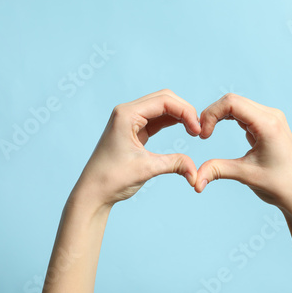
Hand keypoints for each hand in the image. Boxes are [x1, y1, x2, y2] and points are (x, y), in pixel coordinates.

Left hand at [71, 89, 200, 207]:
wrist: (93, 193)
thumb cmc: (111, 179)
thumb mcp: (147, 169)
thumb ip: (175, 164)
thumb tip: (196, 172)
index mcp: (126, 114)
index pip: (164, 101)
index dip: (185, 112)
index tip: (198, 130)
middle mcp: (127, 112)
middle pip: (164, 99)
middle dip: (184, 111)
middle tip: (198, 130)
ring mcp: (130, 120)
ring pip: (161, 108)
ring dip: (179, 116)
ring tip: (194, 131)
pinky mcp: (134, 130)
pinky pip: (157, 119)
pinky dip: (172, 122)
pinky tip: (184, 130)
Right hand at [195, 93, 291, 214]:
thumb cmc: (278, 185)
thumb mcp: (245, 175)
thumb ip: (217, 170)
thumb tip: (194, 180)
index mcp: (268, 124)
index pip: (232, 103)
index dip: (211, 114)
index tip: (203, 136)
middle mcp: (271, 115)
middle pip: (233, 100)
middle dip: (213, 114)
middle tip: (201, 134)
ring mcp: (271, 118)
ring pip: (237, 105)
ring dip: (219, 115)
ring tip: (207, 133)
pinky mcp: (268, 124)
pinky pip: (244, 113)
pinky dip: (228, 118)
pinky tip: (218, 129)